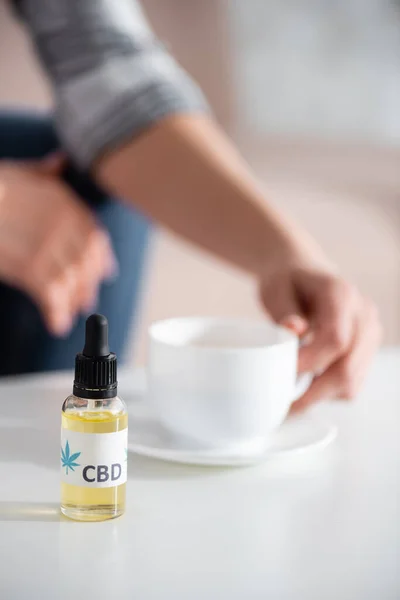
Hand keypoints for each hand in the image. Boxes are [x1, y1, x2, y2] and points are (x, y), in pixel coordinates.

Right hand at [0, 156, 115, 334]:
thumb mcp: (18, 172)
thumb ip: (44, 172)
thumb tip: (61, 161)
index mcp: (62, 200)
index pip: (94, 234)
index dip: (101, 257)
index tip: (105, 273)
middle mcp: (62, 223)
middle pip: (86, 261)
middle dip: (87, 284)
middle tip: (86, 302)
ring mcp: (48, 245)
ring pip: (71, 281)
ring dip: (72, 302)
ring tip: (68, 315)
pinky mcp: (30, 267)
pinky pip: (52, 295)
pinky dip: (56, 312)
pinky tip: (55, 323)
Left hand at [259, 262, 381, 411]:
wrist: (304, 275)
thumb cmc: (288, 282)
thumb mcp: (276, 289)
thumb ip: (284, 310)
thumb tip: (294, 330)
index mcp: (341, 295)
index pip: (335, 339)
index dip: (309, 362)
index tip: (283, 374)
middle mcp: (363, 314)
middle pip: (348, 367)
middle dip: (314, 392)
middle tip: (283, 405)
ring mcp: (370, 333)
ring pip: (352, 381)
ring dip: (321, 394)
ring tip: (292, 394)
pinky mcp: (368, 350)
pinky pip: (354, 382)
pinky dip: (330, 391)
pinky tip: (308, 382)